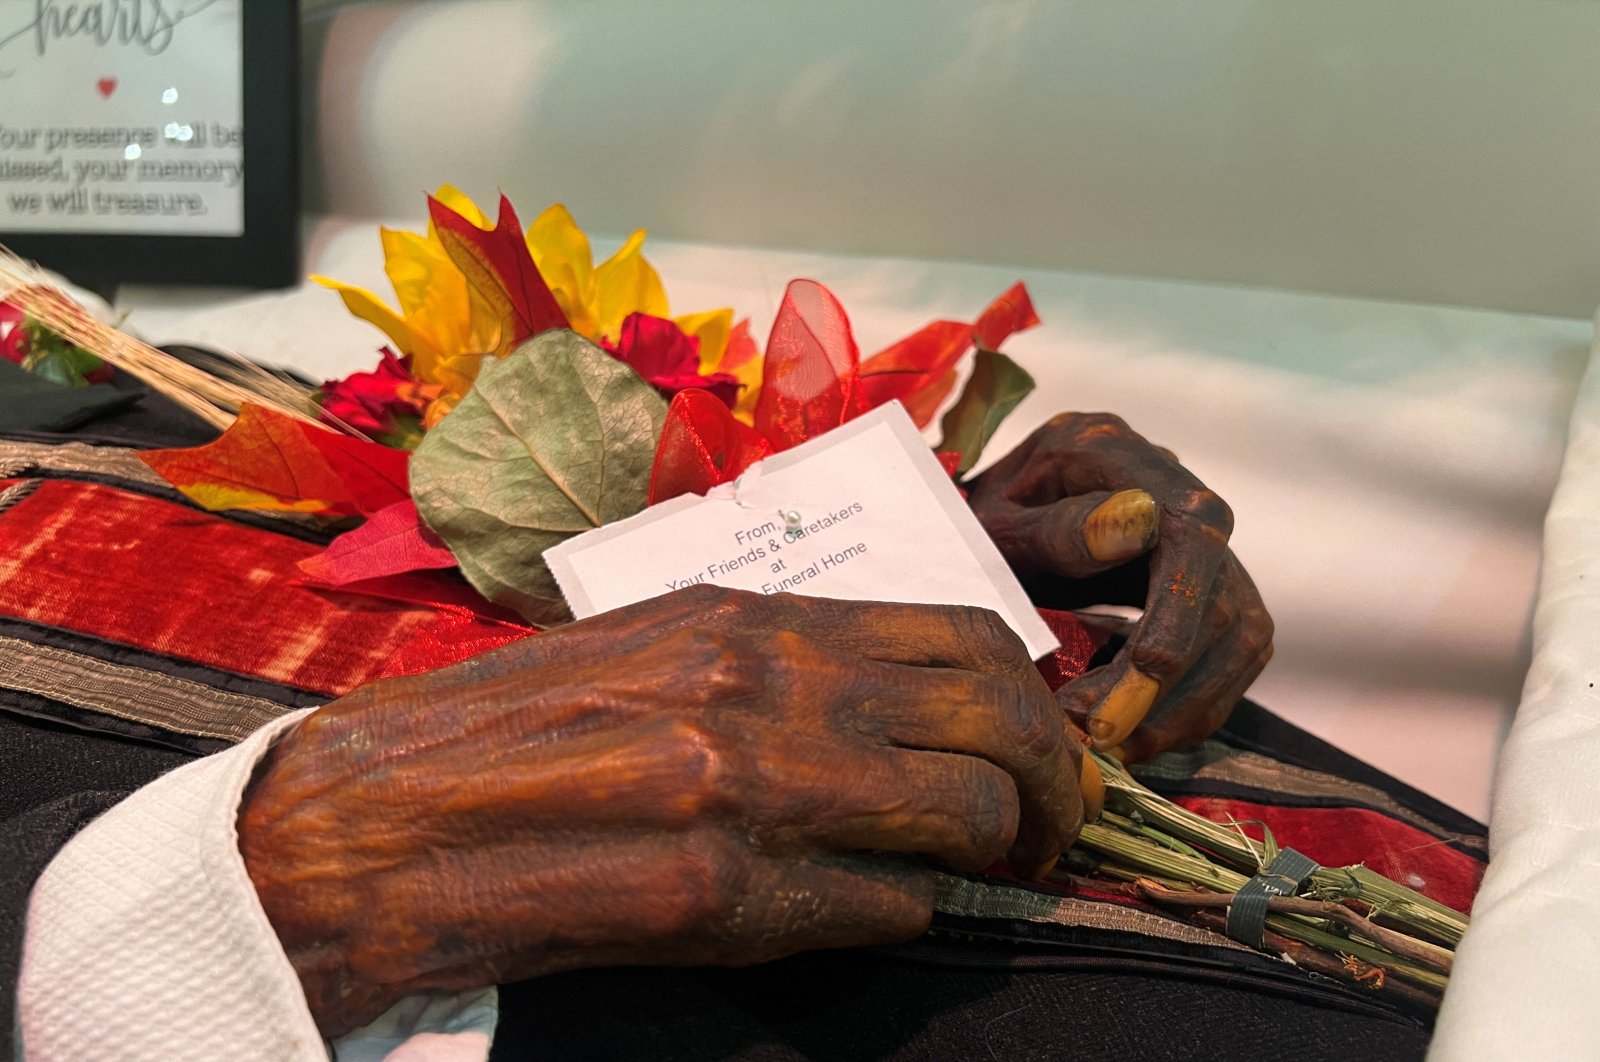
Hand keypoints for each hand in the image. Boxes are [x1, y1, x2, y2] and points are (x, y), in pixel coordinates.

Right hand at [238, 585, 1085, 1035]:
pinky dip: (907, 911)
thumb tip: (911, 706)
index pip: (964, 630)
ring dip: (998, 853)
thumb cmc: (518, 726)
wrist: (382, 818)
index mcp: (750, 616)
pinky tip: (873, 909)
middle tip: (1051, 829)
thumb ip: (788, 667)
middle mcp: (765, 685)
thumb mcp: (662, 652)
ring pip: (965, 813)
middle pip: (997, 715)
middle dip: (1055, 782)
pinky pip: (887, 906)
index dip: (1031, 695)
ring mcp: (747, 787)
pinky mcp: (719, 895)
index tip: (1036, 745)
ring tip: (987, 875)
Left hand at [967, 412, 1273, 760]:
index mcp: (1111, 450)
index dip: (1178, 608)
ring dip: (1184, 706)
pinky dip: (1188, 708)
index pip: (1190, 528)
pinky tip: (1135, 733)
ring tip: (1115, 745)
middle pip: (1223, 594)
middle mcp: (1170, 487)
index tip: (1139, 674)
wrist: (974, 534)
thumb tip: (1139, 523)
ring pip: (1238, 636)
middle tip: (1101, 733)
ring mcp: (1197, 542)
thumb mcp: (991, 528)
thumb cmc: (971, 529)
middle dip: (1168, 680)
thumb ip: (1056, 531)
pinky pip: (1228, 659)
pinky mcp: (1208, 591)